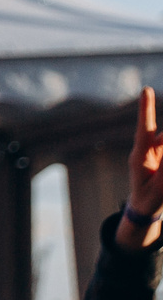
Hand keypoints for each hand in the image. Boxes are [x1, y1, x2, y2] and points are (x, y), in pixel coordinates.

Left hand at [120, 87, 161, 250]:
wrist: (145, 208)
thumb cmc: (149, 199)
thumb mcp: (159, 187)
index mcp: (139, 156)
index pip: (144, 129)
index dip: (146, 110)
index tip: (146, 90)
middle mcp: (148, 149)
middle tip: (158, 165)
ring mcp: (158, 150)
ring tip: (158, 173)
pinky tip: (161, 173)